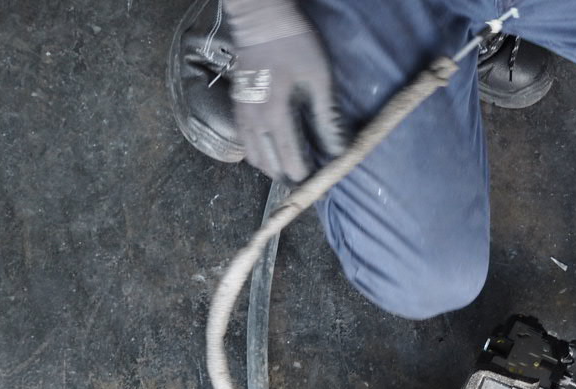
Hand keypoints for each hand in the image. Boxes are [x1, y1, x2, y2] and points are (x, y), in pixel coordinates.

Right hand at [224, 0, 344, 183]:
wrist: (261, 20)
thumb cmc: (294, 45)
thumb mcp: (318, 79)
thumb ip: (327, 117)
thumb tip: (338, 150)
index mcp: (275, 116)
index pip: (290, 160)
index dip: (305, 175)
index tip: (318, 182)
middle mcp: (254, 121)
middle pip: (268, 165)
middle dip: (287, 177)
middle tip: (306, 182)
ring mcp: (242, 114)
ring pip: (253, 156)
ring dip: (270, 167)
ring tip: (289, 169)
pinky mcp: (237, 106)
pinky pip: (244, 141)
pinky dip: (257, 152)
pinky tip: (272, 151)